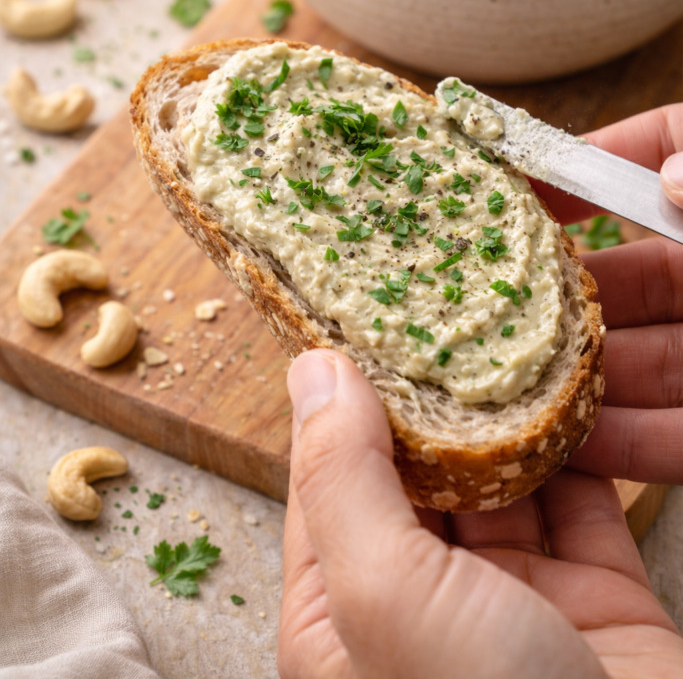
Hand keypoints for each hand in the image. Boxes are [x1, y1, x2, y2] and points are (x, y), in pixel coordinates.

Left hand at [279, 350, 682, 678]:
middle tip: (437, 303)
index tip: (357, 315)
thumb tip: (311, 371)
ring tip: (502, 326)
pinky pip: (578, 499)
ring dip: (505, 410)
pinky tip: (570, 381)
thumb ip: (343, 480)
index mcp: (341, 623)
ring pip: (500, 479)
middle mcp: (420, 611)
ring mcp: (513, 604)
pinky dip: (576, 442)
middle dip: (429, 393)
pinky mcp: (596, 599)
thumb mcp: (386, 600)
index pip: (325, 482)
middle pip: (415, 472)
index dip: (339, 398)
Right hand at [531, 103, 682, 483]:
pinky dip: (622, 444)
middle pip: (631, 271)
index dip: (591, 160)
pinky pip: (673, 435)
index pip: (659, 154)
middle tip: (489, 298)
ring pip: (639, 360)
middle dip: (559, 289)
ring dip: (574, 375)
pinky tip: (569, 447)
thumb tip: (667, 172)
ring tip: (505, 382)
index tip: (526, 179)